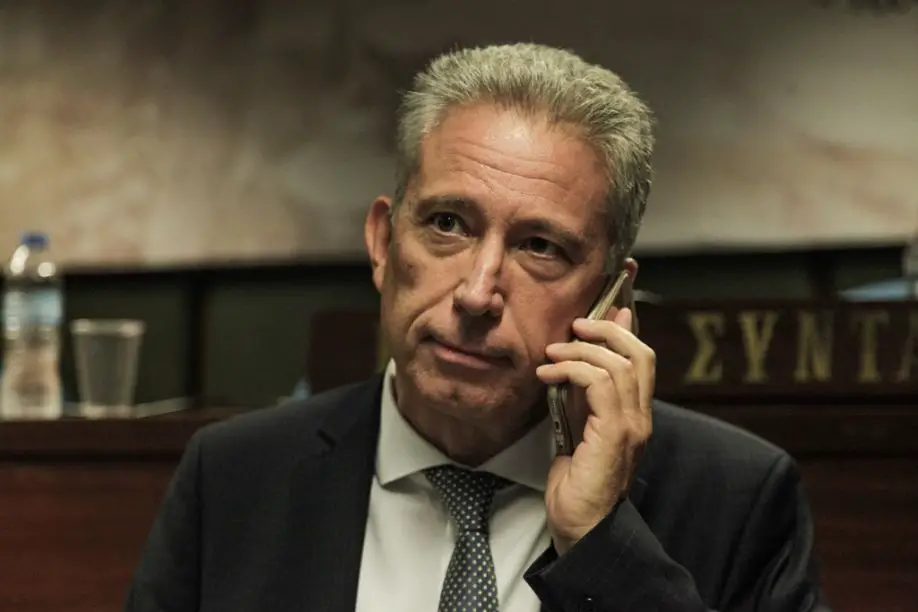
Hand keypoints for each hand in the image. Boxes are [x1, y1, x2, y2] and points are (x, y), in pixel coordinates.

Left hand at [535, 307, 654, 553]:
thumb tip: (577, 353)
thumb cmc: (575, 481)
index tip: (609, 299)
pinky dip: (572, 370)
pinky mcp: (615, 435)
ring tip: (552, 353)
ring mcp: (632, 426)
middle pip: (639, 352)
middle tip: (576, 324)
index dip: (627, 324)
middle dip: (607, 328)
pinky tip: (548, 373)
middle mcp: (641, 416)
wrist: (581, 527)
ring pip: (620, 364)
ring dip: (581, 349)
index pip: (641, 356)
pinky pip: (601, 384)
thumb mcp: (576, 425)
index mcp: (634, 412)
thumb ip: (582, 392)